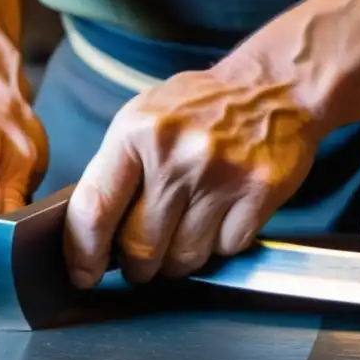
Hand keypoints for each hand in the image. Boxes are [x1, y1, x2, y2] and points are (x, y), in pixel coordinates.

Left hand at [64, 66, 320, 287]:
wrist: (275, 85)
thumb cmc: (201, 108)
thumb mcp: (144, 119)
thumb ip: (116, 170)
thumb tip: (91, 233)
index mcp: (136, 133)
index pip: (95, 208)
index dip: (84, 252)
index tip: (84, 273)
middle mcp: (175, 155)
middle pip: (140, 246)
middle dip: (137, 266)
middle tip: (141, 263)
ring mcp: (220, 175)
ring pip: (184, 256)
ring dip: (179, 260)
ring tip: (182, 237)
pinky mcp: (258, 192)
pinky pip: (226, 248)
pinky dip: (220, 244)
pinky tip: (222, 217)